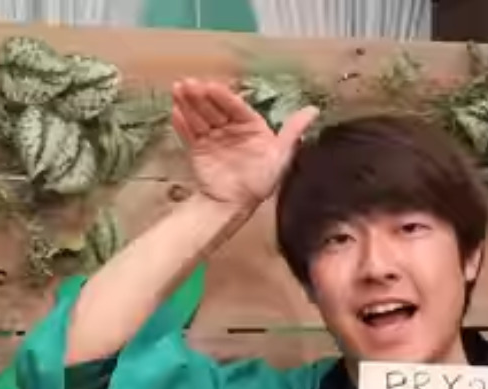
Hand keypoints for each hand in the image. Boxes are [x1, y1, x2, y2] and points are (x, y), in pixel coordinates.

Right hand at [169, 78, 317, 208]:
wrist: (234, 205)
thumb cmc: (261, 181)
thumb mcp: (281, 156)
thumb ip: (293, 132)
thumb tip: (313, 110)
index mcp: (250, 126)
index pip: (235, 107)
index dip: (222, 97)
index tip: (210, 86)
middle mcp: (231, 128)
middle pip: (214, 109)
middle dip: (200, 96)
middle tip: (187, 84)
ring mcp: (213, 138)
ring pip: (200, 118)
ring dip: (188, 104)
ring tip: (177, 90)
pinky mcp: (198, 149)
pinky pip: (189, 134)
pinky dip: (182, 124)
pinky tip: (174, 112)